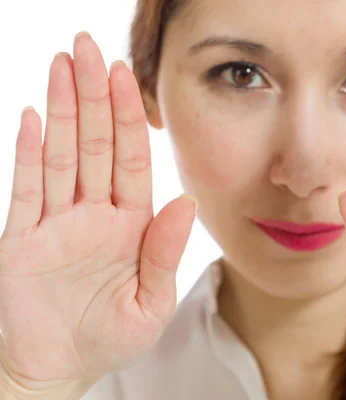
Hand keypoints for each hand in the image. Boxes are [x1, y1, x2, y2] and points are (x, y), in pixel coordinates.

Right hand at [0, 32, 194, 390]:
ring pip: (60, 154)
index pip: (130, 159)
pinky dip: (28, 152)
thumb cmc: (109, 339)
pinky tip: (31, 116)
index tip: (124, 76)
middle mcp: (94, 213)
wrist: (58, 369)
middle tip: (87, 47)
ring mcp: (55, 221)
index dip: (127, 118)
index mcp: (131, 224)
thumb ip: (165, 253)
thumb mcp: (149, 303)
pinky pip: (25, 188)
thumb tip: (185, 200)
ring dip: (61, 110)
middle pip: (94, 144)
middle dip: (92, 96)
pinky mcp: (20, 238)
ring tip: (61, 66)